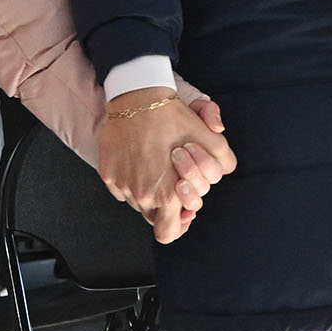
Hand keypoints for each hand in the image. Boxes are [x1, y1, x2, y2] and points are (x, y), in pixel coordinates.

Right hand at [95, 89, 236, 243]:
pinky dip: (131, 179)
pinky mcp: (107, 174)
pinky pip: (122, 188)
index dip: (179, 224)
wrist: (138, 97)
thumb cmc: (174, 118)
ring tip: (156, 162)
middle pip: (155, 216)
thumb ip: (223, 162)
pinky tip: (140, 157)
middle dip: (165, 204)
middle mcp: (141, 195)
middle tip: (172, 179)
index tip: (183, 208)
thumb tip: (221, 176)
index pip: (169, 233)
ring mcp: (121, 185)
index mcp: (167, 194)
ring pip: (138, 202)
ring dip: (148, 190)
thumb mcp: (210, 139)